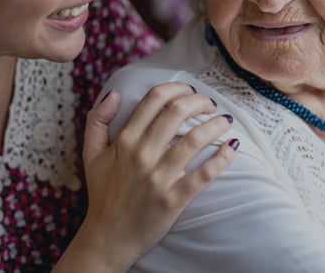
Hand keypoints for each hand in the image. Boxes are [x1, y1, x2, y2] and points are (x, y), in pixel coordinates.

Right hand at [78, 82, 237, 271]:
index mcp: (124, 140)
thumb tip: (115, 93)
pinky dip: (222, 158)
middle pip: (177, 112)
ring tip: (225, 120)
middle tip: (209, 104)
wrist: (108, 237)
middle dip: (199, 100)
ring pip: (194, 139)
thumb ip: (97, 120)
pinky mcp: (173, 200)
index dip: (177, 88)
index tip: (189, 90)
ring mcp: (158, 178)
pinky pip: (203, 175)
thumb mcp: (91, 154)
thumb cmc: (103, 192)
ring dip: (215, 124)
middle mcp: (142, 154)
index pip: (154, 99)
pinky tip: (232, 146)